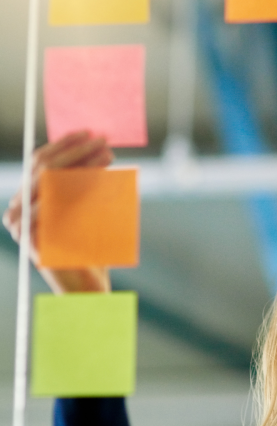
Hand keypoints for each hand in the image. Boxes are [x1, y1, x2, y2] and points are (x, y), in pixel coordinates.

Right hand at [2, 131, 113, 293]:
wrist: (88, 289)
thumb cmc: (90, 250)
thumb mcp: (89, 211)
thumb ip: (87, 186)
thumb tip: (101, 152)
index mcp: (27, 201)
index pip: (40, 162)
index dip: (65, 145)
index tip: (91, 133)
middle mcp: (18, 211)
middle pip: (42, 167)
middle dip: (75, 150)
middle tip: (102, 140)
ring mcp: (23, 225)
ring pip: (49, 182)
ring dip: (81, 164)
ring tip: (107, 155)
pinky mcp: (34, 239)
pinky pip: (55, 206)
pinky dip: (78, 188)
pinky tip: (100, 178)